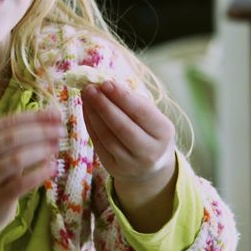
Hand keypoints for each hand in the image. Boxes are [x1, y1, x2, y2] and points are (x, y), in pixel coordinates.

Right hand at [0, 109, 62, 250]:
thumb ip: (18, 140)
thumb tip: (53, 117)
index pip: (7, 123)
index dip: (34, 117)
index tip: (56, 114)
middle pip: (12, 138)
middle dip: (40, 132)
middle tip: (62, 131)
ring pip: (16, 159)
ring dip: (41, 151)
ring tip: (57, 147)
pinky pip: (20, 184)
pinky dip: (39, 174)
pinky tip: (53, 168)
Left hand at [81, 80, 176, 231]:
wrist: (149, 166)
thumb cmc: (148, 131)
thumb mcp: (151, 116)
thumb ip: (132, 101)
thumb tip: (104, 84)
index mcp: (164, 133)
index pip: (142, 113)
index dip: (122, 97)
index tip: (106, 82)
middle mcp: (150, 151)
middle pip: (123, 127)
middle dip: (104, 105)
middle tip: (90, 88)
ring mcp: (132, 163)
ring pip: (108, 136)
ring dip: (94, 114)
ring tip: (86, 96)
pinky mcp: (115, 168)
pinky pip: (99, 144)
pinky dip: (90, 125)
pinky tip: (87, 110)